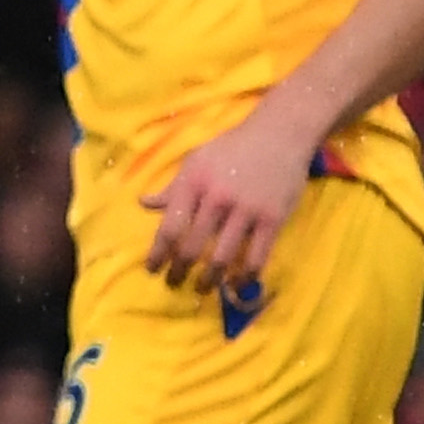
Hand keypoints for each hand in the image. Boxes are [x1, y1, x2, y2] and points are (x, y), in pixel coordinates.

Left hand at [146, 106, 315, 296]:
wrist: (280, 133)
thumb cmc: (233, 147)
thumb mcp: (196, 160)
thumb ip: (173, 187)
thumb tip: (143, 204)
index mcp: (193, 183)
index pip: (169, 228)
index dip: (158, 254)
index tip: (152, 270)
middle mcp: (216, 198)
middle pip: (192, 247)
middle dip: (179, 272)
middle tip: (175, 285)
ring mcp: (246, 210)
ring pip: (222, 258)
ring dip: (209, 281)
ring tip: (201, 290)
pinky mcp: (272, 219)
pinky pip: (257, 257)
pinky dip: (245, 277)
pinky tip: (236, 285)